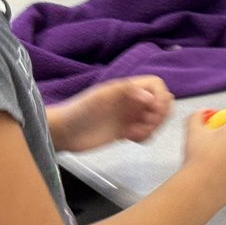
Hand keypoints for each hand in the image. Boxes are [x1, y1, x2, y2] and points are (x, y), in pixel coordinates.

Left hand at [47, 76, 172, 152]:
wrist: (64, 132)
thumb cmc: (81, 110)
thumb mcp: (101, 96)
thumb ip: (126, 92)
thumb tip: (150, 97)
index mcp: (128, 88)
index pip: (156, 85)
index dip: (161, 97)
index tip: (153, 111)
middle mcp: (132, 101)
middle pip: (161, 103)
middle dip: (159, 116)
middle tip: (145, 125)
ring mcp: (130, 116)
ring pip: (156, 119)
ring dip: (152, 128)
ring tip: (133, 134)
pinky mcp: (126, 132)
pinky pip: (146, 133)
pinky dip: (144, 137)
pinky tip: (129, 139)